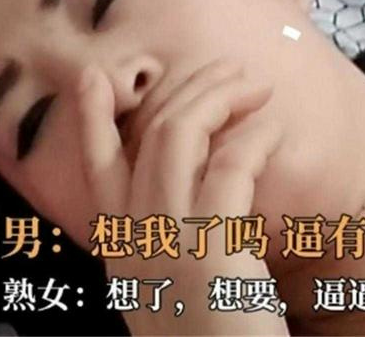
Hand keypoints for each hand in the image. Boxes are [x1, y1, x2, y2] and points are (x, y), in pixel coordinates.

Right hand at [78, 59, 288, 334]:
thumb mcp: (168, 293)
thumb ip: (163, 246)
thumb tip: (195, 189)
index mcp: (122, 254)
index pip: (95, 172)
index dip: (92, 120)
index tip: (93, 78)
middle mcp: (135, 242)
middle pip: (148, 138)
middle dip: (187, 90)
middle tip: (224, 71)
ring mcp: (170, 244)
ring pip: (181, 137)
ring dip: (220, 99)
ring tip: (252, 86)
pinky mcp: (214, 251)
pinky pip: (230, 168)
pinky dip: (253, 139)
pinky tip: (271, 130)